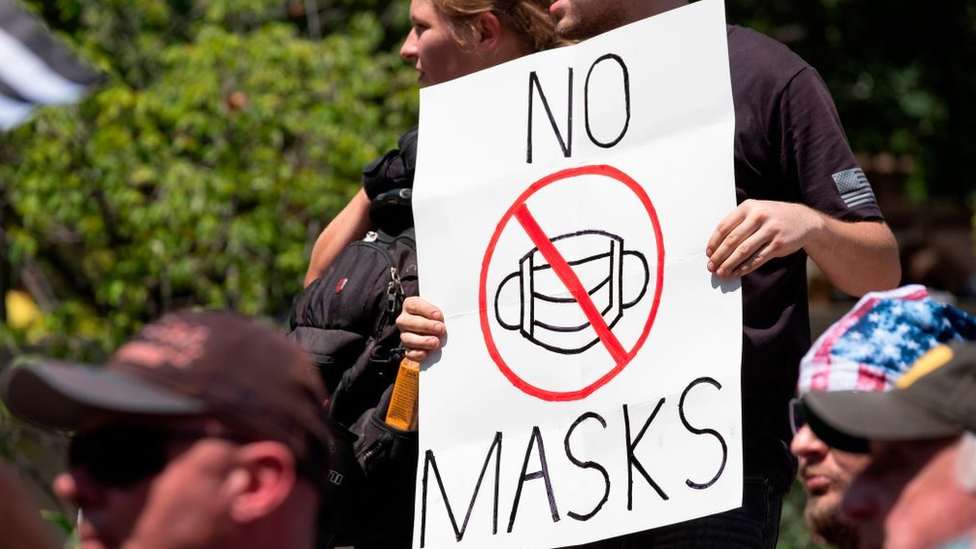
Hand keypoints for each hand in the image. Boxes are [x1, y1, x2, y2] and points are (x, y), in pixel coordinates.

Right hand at [397, 297, 446, 361]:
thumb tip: (449, 315)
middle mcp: (404, 320)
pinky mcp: (408, 348)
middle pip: (408, 322)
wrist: (437, 328)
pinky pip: (409, 353)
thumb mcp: (439, 309)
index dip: (426, 310)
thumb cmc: (438, 316)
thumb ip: (441, 311)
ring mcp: (405, 335)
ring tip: (435, 342)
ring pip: (407, 338)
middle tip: (440, 328)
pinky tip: (425, 354)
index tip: (439, 315)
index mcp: (410, 305)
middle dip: (425, 326)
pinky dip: (416, 354)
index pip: (414, 305)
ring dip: (422, 341)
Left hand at [706, 200, 823, 277]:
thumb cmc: (773, 217)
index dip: (714, 242)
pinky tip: (738, 272)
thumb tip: (717, 246)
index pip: (724, 226)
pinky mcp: (778, 244)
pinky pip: (758, 258)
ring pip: (744, 251)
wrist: (804, 219)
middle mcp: (759, 216)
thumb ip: (738, 223)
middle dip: (719, 256)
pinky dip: (746, 267)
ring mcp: (770, 230)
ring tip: (722, 272)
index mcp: (748, 207)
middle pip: (732, 240)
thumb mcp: (756, 211)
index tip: (709, 253)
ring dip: (730, 264)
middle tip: (711, 266)